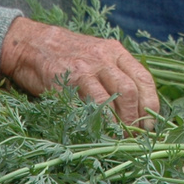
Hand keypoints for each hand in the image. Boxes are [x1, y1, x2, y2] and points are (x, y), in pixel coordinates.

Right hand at [0, 16, 158, 125]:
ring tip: (119, 139)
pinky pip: (86, 105)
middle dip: (135, 119)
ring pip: (112, 99)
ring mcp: (85, 69)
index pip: (143, 78)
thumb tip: (136, 107)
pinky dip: (95, 123)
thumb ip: (115, 73)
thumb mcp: (97, 54)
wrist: (32, 43)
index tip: (150, 124)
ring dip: (119, 124)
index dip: (151, 104)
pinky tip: (98, 134)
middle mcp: (104, 58)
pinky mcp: (66, 82)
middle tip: (134, 137)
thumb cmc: (68, 54)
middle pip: (131, 91)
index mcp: (115, 51)